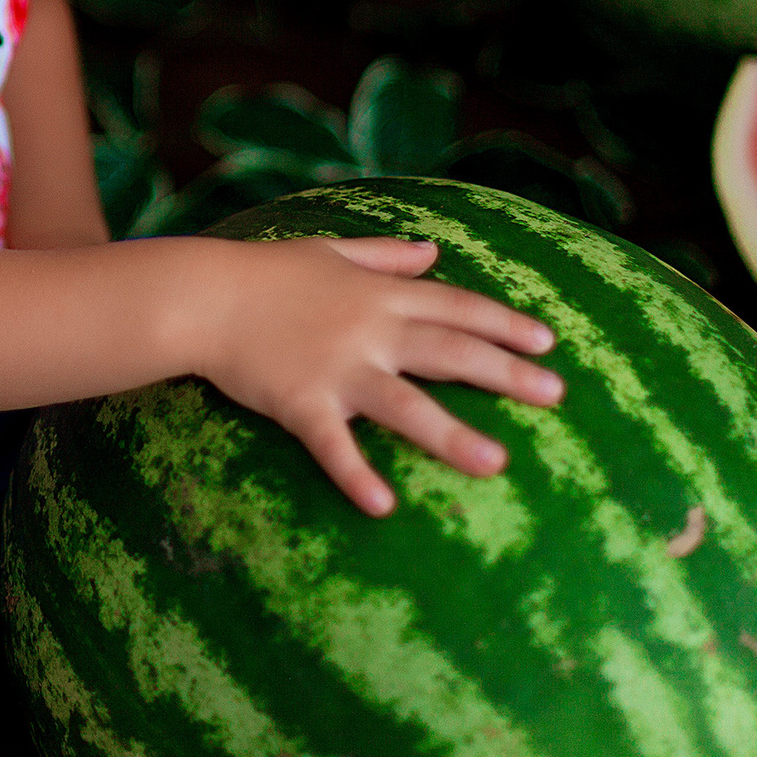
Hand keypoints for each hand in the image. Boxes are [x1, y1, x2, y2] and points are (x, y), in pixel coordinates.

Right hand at [196, 236, 562, 516]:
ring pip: (405, 405)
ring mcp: (337, 368)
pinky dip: (356, 474)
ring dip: (452, 435)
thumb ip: (385, 254)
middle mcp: (368, 330)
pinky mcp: (301, 402)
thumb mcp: (329, 250)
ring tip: (497, 463)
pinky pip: (334, 445)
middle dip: (507, 374)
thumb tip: (432, 251)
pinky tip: (383, 507)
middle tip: (555, 395)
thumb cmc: (263, 273)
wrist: (202, 296)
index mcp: (378, 294)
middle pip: (449, 352)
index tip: (547, 341)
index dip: (503, 323)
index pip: (455, 307)